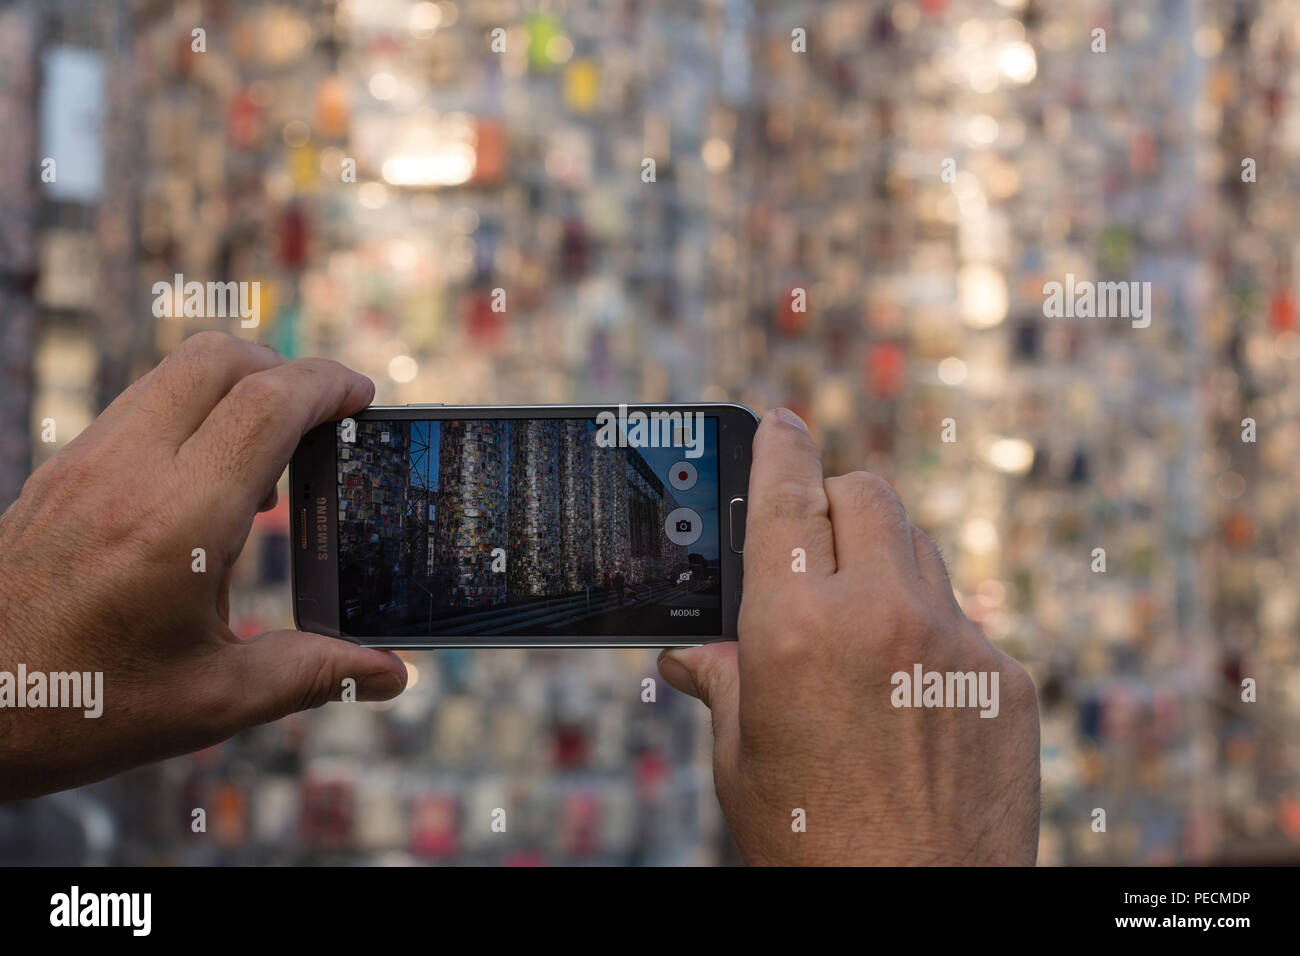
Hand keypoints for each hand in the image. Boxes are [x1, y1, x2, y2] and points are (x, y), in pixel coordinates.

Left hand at [0, 332, 406, 802]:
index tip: (363, 398)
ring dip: (237, 387)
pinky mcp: (60, 473)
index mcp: (176, 521)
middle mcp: (126, 472)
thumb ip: (311, 673)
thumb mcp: (210, 701)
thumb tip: (390, 675)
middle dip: (286, 368)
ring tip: (273, 455)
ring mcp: (83, 463)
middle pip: (219, 358)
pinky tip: (209, 486)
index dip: (327, 386)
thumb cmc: (76, 709)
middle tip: (325, 415)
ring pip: (174, 374)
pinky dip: (193, 415)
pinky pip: (141, 407)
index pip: (267, 404)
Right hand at [658, 409, 1039, 864]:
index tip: (780, 421)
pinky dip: (927, 628)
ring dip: (882, 554)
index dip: (779, 444)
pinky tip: (910, 686)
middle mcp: (879, 617)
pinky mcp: (1004, 676)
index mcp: (794, 630)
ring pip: (918, 544)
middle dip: (835, 497)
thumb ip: (720, 682)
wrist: (916, 908)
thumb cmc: (812, 844)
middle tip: (814, 536)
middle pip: (866, 493)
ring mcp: (952, 642)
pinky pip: (961, 617)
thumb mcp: (740, 759)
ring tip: (858, 616)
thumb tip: (689, 655)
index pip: (784, 495)